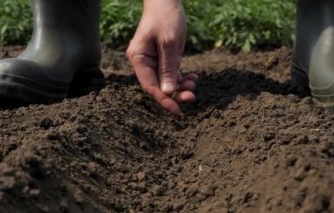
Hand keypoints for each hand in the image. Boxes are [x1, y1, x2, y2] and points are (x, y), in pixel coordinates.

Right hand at [127, 0, 196, 115]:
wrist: (167, 0)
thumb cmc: (165, 17)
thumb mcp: (169, 42)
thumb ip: (168, 67)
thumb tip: (168, 91)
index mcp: (139, 58)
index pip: (150, 86)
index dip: (164, 100)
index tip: (177, 111)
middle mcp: (144, 62)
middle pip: (158, 86)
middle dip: (175, 93)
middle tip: (192, 96)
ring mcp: (154, 61)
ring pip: (167, 82)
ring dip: (181, 86)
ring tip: (194, 82)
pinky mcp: (164, 59)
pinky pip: (172, 74)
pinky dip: (182, 77)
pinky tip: (193, 77)